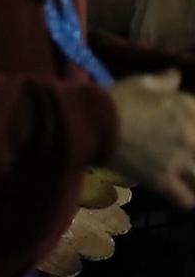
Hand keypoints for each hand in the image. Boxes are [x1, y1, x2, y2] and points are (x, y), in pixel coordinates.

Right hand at [108, 71, 194, 209]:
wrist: (92, 124)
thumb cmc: (116, 100)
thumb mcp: (141, 83)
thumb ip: (164, 81)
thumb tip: (175, 75)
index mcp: (189, 111)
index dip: (194, 128)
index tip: (188, 134)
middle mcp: (190, 138)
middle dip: (194, 154)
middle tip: (187, 157)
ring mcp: (177, 161)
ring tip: (190, 179)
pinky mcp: (162, 181)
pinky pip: (186, 199)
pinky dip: (187, 200)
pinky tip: (184, 198)